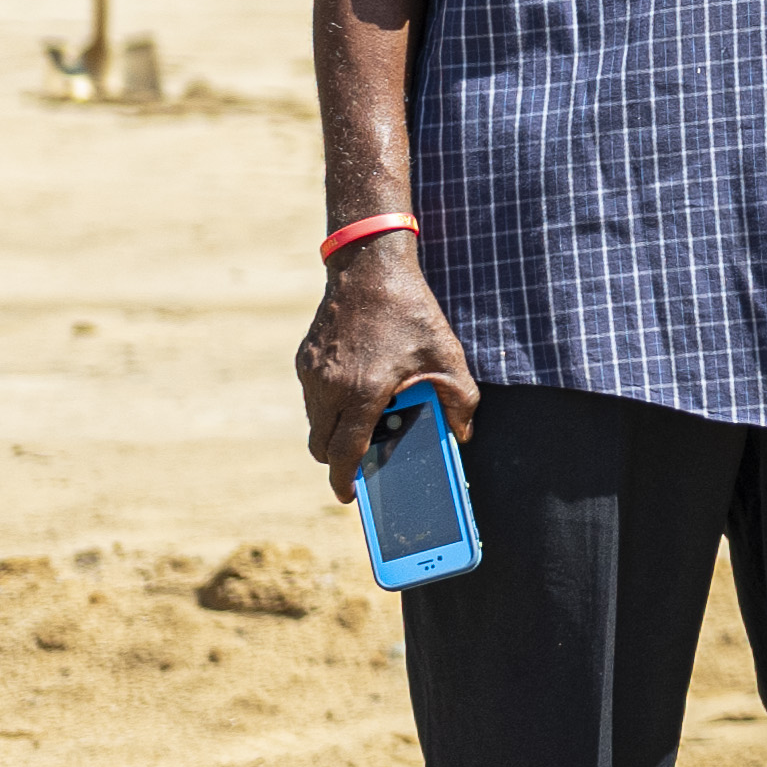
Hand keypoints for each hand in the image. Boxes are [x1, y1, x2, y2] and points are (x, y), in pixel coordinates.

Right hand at [296, 238, 475, 501]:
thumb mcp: (448, 357)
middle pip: (322, 446)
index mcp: (362, 393)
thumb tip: (463, 433)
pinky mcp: (304, 360)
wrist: (369, 269)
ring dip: (335, 431)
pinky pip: (312, 398)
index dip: (345, 480)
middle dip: (340, 459)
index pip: (344, 453)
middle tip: (364, 457)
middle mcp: (328, 388)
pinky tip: (359, 388)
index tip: (348, 496)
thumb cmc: (411, 313)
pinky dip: (329, 406)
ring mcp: (311, 374)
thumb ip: (461, 400)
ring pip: (315, 423)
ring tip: (369, 418)